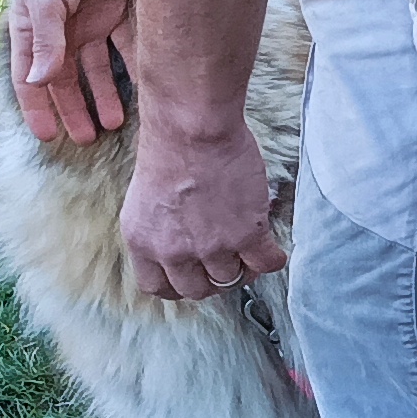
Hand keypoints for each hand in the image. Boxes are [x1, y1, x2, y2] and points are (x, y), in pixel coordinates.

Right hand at [7, 0, 133, 142]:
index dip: (37, 108)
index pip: (31, 79)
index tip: (46, 136)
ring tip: (114, 124)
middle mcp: (62, 32)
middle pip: (67, 81)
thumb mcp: (45, 1)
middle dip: (75, 110)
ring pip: (98, 71)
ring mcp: (91, 23)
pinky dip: (135, 72)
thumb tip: (39, 82)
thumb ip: (45, 41)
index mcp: (34, 30)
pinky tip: (146, 94)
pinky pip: (128, 50)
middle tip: (86, 139)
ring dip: (104, 98)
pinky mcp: (119, 14)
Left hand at [121, 127, 288, 300]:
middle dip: (212, 279)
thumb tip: (179, 242)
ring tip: (250, 248)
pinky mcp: (246, 234)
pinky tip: (273, 248)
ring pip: (232, 279)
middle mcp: (174, 251)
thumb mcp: (145, 198)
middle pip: (197, 289)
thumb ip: (158, 229)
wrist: (192, 128)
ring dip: (243, 267)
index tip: (193, 276)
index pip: (158, 287)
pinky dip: (273, 260)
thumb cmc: (169, 147)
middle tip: (225, 261)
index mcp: (143, 241)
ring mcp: (212, 246)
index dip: (179, 285)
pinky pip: (266, 263)